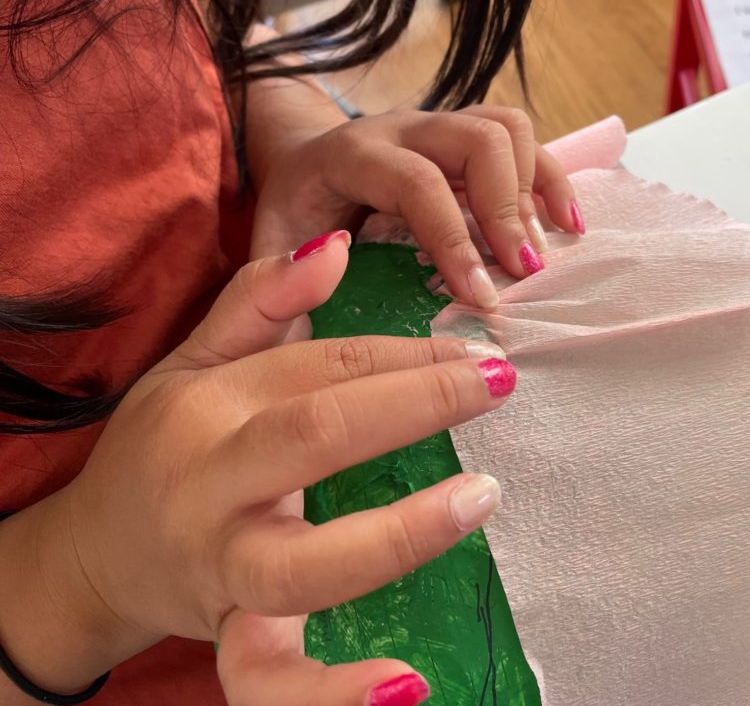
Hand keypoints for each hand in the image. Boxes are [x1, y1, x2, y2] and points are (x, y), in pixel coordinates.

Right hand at [0, 231, 513, 704]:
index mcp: (211, 410)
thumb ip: (257, 303)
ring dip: (399, 534)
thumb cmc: (162, 450)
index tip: (478, 346)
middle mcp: (213, 487)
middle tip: (496, 382)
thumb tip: (334, 246)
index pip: (322, 366)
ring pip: (302, 564)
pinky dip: (333, 693)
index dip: (406, 353)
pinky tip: (407, 685)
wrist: (96, 558)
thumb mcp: (193, 365)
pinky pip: (273, 679)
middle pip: (315, 435)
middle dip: (413, 402)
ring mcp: (222, 570)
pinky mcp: (232, 636)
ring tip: (482, 497)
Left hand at [251, 106, 582, 309]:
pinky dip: (551, 180)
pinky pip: (523, 138)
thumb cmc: (292, 209)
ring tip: (540, 255)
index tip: (481, 296)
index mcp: (353, 153)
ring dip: (534, 192)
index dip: (454, 239)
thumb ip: (281, 278)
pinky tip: (567, 226)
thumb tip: (321, 316)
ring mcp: (441, 124)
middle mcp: (403, 127)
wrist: (303, 156)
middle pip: (478, 139)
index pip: (417, 182)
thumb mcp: (271, 242)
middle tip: (523, 274)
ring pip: (507, 128)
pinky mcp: (468, 134)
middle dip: (507, 210)